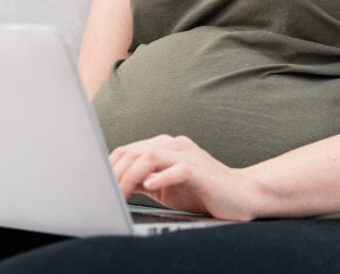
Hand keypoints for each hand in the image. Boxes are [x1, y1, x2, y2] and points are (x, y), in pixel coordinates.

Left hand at [109, 135, 256, 220]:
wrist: (240, 196)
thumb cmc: (202, 191)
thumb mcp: (165, 187)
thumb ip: (144, 181)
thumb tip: (116, 183)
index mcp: (165, 146)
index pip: (128, 150)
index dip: (110, 166)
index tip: (98, 184)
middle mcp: (175, 145)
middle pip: (135, 151)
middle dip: (116, 173)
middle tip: (105, 193)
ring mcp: (188, 154)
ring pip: (151, 156)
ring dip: (131, 176)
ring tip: (121, 193)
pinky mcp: (200, 170)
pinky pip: (177, 169)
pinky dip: (161, 177)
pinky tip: (150, 187)